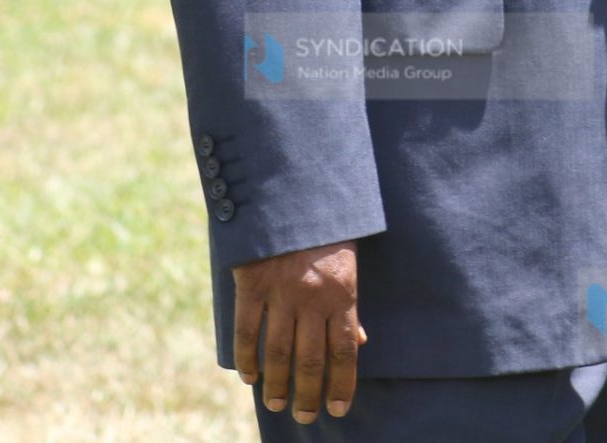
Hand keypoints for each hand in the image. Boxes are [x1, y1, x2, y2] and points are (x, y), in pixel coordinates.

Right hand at [233, 239, 364, 423]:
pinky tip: (249, 376)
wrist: (293, 190)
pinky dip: (247, 357)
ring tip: (276, 403)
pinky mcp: (251, 284)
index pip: (344, 351)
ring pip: (278, 352)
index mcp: (343, 293)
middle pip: (311, 359)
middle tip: (306, 417)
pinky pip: (247, 330)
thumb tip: (360, 342)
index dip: (341, 385)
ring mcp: (281, 292)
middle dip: (309, 394)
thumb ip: (350, 304)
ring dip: (277, 384)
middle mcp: (313, 298)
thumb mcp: (349, 261)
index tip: (338, 409)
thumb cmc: (327, 228)